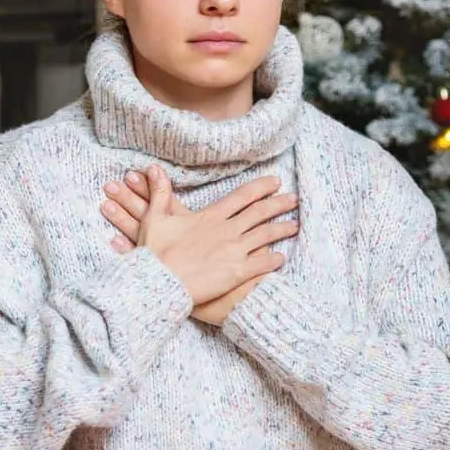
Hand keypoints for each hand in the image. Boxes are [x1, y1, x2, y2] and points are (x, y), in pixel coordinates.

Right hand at [109, 166, 295, 313]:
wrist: (158, 282)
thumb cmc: (154, 253)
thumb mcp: (154, 218)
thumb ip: (160, 193)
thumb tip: (154, 168)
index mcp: (210, 216)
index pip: (242, 196)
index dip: (261, 187)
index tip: (275, 182)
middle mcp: (226, 230)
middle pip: (260, 212)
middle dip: (279, 204)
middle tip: (294, 199)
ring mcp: (234, 251)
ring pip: (266, 235)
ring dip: (282, 229)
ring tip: (295, 225)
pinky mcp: (236, 273)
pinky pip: (262, 264)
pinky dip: (274, 260)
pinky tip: (282, 258)